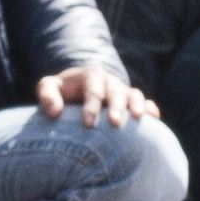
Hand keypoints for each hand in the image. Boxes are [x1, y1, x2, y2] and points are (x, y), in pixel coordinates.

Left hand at [37, 64, 155, 125]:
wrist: (78, 90)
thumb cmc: (62, 92)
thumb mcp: (48, 87)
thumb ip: (47, 95)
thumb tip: (54, 112)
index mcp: (91, 75)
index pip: (93, 88)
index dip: (91, 105)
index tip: (88, 125)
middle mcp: (110, 81)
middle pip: (115, 91)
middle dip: (115, 107)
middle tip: (114, 124)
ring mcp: (122, 90)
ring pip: (133, 94)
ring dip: (136, 105)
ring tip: (137, 119)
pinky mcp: (131, 100)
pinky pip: (144, 101)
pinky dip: (150, 108)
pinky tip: (153, 118)